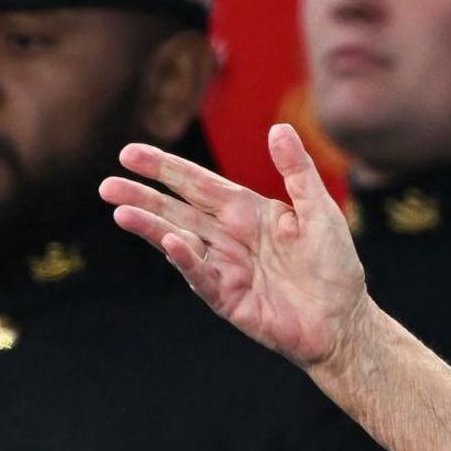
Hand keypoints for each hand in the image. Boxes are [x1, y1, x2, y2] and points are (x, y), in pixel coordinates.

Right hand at [103, 128, 378, 369]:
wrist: (345, 322)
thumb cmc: (335, 266)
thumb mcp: (321, 211)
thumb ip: (298, 172)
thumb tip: (278, 128)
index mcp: (247, 212)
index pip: (198, 184)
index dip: (165, 169)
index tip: (130, 154)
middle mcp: (230, 237)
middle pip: (177, 211)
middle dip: (143, 196)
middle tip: (106, 184)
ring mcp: (225, 269)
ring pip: (179, 241)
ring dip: (150, 226)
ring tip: (120, 211)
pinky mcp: (228, 299)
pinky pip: (202, 276)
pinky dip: (185, 259)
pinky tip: (169, 241)